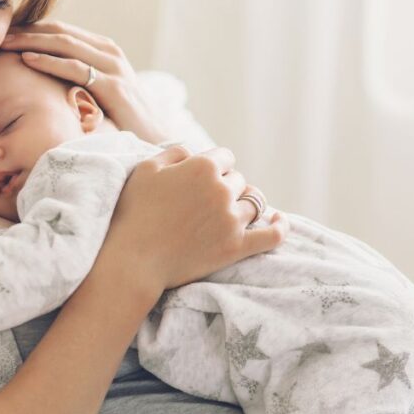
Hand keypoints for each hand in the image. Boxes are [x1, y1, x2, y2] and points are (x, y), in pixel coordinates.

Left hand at [0, 20, 167, 143]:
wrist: (154, 140)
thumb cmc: (123, 120)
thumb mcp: (100, 92)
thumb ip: (79, 79)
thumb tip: (46, 79)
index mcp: (105, 50)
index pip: (63, 31)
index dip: (32, 28)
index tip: (5, 32)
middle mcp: (109, 52)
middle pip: (60, 32)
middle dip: (27, 30)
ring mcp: (113, 67)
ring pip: (65, 44)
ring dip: (32, 40)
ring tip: (5, 42)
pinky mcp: (112, 86)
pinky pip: (75, 67)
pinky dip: (49, 61)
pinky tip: (27, 59)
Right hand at [101, 145, 285, 294]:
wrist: (133, 260)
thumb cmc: (133, 213)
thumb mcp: (146, 169)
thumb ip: (174, 152)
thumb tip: (194, 152)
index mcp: (203, 166)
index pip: (225, 157)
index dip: (213, 167)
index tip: (201, 180)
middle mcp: (222, 190)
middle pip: (238, 180)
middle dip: (225, 187)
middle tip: (204, 203)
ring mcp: (232, 220)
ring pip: (253, 203)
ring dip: (242, 205)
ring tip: (229, 214)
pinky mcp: (237, 247)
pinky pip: (272, 234)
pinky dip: (279, 226)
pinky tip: (279, 220)